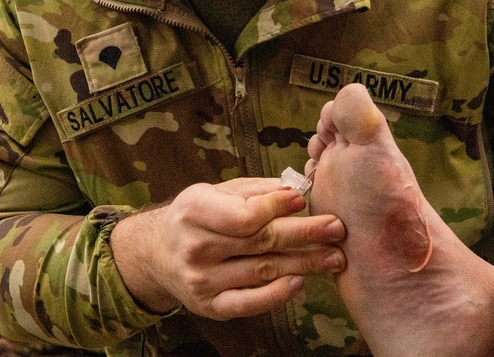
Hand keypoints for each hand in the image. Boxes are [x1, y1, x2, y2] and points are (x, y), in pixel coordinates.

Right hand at [111, 177, 345, 319]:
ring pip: (262, 271)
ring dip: (303, 264)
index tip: (304, 199)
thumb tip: (296, 188)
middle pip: (260, 242)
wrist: (156, 253)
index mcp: (195, 211)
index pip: (243, 215)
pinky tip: (299, 283)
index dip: (276, 207)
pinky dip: (276, 295)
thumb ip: (256, 191)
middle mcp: (196, 247)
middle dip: (304, 235)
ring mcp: (202, 280)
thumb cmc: (197, 216)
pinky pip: (248, 303)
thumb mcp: (217, 191)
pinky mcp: (210, 306)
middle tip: (337, 229)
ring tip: (333, 257)